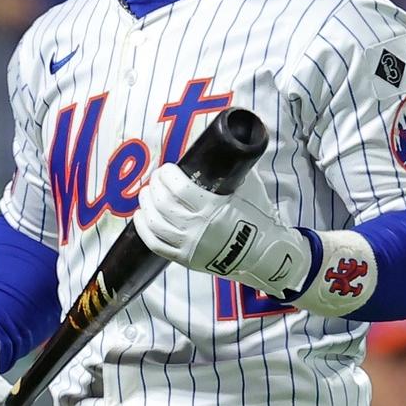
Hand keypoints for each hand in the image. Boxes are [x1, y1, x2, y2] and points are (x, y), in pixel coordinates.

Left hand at [134, 163, 311, 299]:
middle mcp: (197, 227)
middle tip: (157, 178)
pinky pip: (155, 244)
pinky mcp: (185, 259)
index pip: (177, 187)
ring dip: (146, 204)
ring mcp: (189, 245)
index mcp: (212, 207)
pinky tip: (141, 216)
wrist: (265, 254)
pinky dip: (144, 228)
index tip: (167, 169)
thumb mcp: (250, 189)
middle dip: (155, 186)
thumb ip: (235, 170)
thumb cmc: (259, 218)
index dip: (166, 175)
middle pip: (162, 203)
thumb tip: (227, 147)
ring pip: (155, 222)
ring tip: (146, 194)